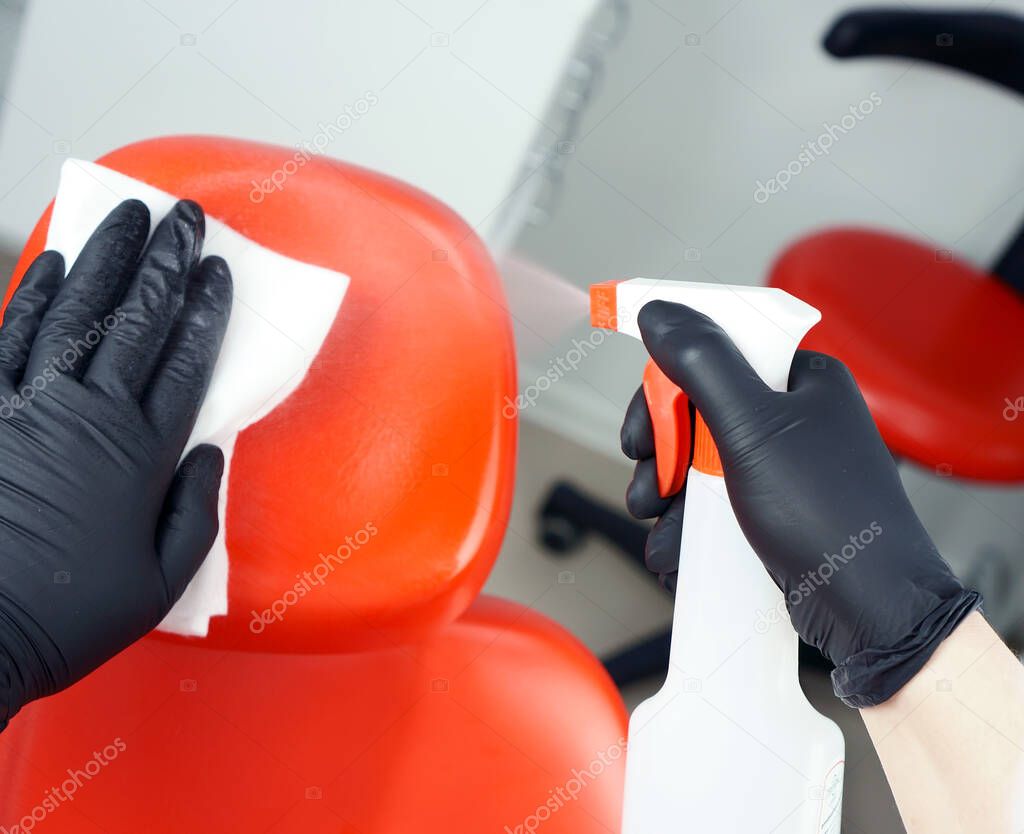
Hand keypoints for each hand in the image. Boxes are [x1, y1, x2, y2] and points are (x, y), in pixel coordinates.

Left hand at [0, 199, 231, 726]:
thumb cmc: (71, 614)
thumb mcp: (162, 581)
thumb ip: (196, 510)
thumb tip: (210, 450)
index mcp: (141, 453)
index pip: (185, 360)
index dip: (206, 309)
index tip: (221, 271)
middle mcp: (89, 415)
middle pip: (136, 320)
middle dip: (165, 261)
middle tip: (186, 217)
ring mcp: (30, 406)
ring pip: (76, 312)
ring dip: (105, 258)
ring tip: (129, 216)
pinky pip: (11, 336)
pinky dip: (33, 294)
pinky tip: (51, 261)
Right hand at [622, 300, 979, 706]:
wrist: (871, 612)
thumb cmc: (830, 517)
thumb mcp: (753, 429)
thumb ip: (702, 364)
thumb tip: (659, 312)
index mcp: (799, 380)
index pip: (713, 354)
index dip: (665, 389)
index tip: (643, 427)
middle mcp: (790, 418)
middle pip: (694, 414)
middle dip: (660, 453)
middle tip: (648, 477)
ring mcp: (779, 468)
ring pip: (694, 464)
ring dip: (664, 497)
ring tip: (658, 525)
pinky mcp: (769, 512)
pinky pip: (709, 505)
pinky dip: (684, 527)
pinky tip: (675, 550)